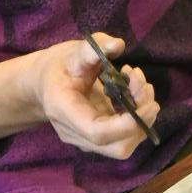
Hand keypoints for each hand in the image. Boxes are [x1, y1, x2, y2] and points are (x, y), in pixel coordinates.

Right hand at [33, 33, 160, 160]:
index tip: (148, 102)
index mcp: (64, 111)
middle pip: (117, 147)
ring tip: (139, 82)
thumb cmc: (59, 67)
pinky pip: (124, 136)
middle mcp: (75, 133)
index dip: (126, 124)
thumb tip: (117, 45)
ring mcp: (87, 140)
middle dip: (142, 120)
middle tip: (143, 86)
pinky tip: (134, 90)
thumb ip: (93, 48)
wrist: (43, 84)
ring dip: (143, 116)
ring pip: (124, 145)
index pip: (97, 132)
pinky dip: (138, 116)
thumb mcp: (73, 52)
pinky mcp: (99, 138)